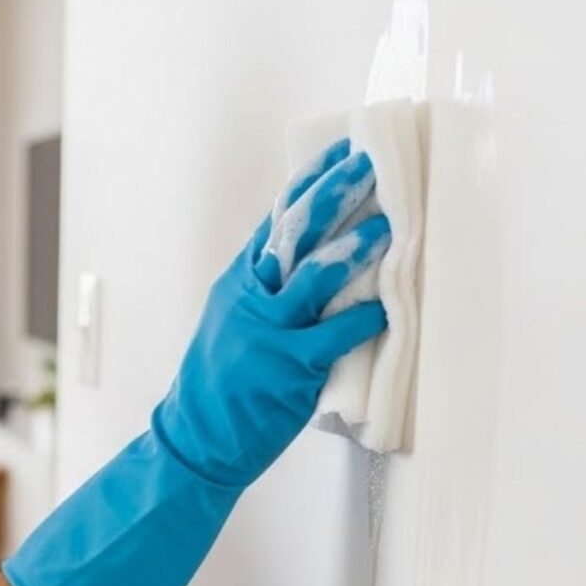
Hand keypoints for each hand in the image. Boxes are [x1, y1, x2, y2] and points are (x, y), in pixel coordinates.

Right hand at [152, 137, 392, 487]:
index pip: (275, 216)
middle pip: (293, 230)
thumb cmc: (219, 385)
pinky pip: (334, 334)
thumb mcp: (232, 324)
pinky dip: (363, 318)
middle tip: (370, 163)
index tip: (341, 149)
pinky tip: (389, 305)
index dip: (309, 179)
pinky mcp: (288, 365)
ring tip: (389, 223)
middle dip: (334, 191)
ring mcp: (268, 330)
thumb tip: (316, 263)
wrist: (196, 436)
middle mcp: (250, 296)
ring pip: (314, 274)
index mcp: (238, 281)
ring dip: (355, 245)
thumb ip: (267, 292)